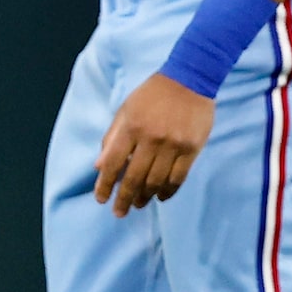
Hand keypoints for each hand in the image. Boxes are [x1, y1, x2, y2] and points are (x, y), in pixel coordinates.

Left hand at [94, 72, 214, 215]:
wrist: (189, 79)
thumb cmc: (152, 94)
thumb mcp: (125, 110)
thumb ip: (112, 138)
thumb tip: (99, 167)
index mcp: (130, 127)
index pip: (112, 163)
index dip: (105, 185)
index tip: (100, 199)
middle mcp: (151, 138)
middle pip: (134, 177)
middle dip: (124, 198)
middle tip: (119, 212)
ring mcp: (173, 144)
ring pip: (156, 181)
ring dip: (145, 196)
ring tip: (138, 204)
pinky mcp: (192, 148)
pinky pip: (178, 177)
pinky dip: (168, 190)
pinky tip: (161, 197)